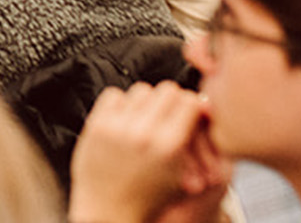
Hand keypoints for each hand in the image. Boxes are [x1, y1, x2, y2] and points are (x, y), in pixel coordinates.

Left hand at [68, 82, 224, 222]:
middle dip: (171, 100)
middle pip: (167, 90)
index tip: (190, 109)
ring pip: (142, 90)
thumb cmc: (146, 197)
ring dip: (146, 101)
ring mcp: (118, 127)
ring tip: (146, 118)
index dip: (192, 104)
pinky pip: (114, 95)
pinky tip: (124, 118)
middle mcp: (144, 133)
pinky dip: (121, 103)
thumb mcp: (178, 171)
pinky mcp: (96, 126)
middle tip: (169, 112)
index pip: (189, 101)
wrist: (108, 212)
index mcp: (168, 146)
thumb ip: (191, 137)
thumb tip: (203, 104)